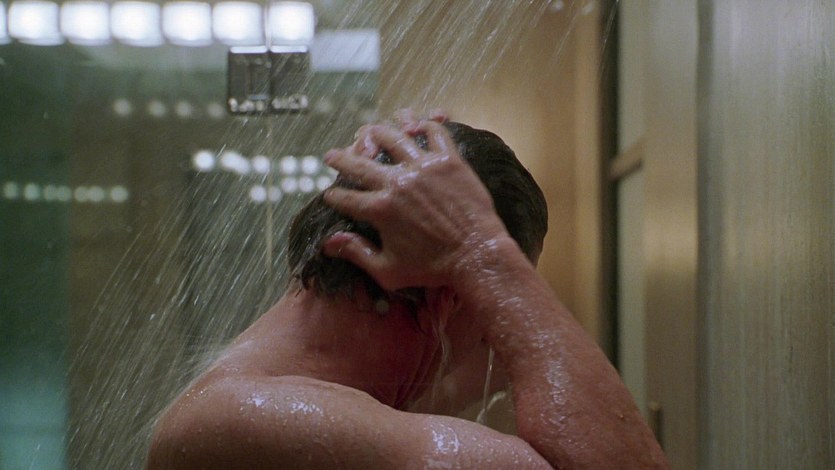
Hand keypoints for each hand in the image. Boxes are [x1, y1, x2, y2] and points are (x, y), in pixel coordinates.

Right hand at [322, 120, 507, 290]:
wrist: (477, 255)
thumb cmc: (433, 268)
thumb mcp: (388, 271)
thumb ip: (357, 253)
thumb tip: (328, 242)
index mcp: (380, 209)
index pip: (345, 197)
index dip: (334, 196)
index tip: (330, 194)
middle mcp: (397, 183)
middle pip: (359, 163)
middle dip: (340, 159)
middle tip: (332, 155)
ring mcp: (423, 167)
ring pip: (391, 138)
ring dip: (375, 134)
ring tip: (368, 133)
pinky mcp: (448, 160)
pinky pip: (433, 132)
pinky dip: (422, 126)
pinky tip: (413, 127)